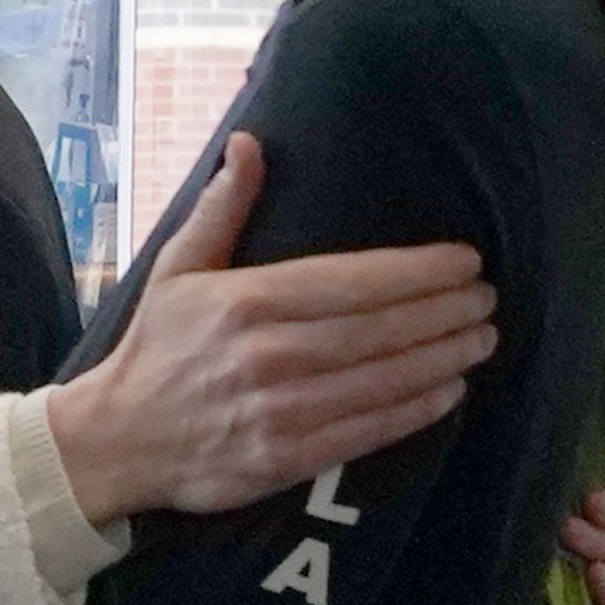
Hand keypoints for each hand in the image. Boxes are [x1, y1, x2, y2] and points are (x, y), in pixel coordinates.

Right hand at [48, 133, 499, 519]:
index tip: (464, 260)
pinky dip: (414, 411)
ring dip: (441, 358)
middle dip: (443, 312)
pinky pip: (365, 431)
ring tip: (481, 338)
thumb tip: (249, 143)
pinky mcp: (284, 460)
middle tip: (487, 299)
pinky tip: (448, 391)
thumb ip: (222, 207)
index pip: (352, 282)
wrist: (116, 439)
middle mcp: (268, 354)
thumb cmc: (156, 346)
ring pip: (381, 380)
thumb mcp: (177, 267)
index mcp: (246, 301)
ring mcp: (279, 411)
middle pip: (378, 330)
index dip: (417, 271)